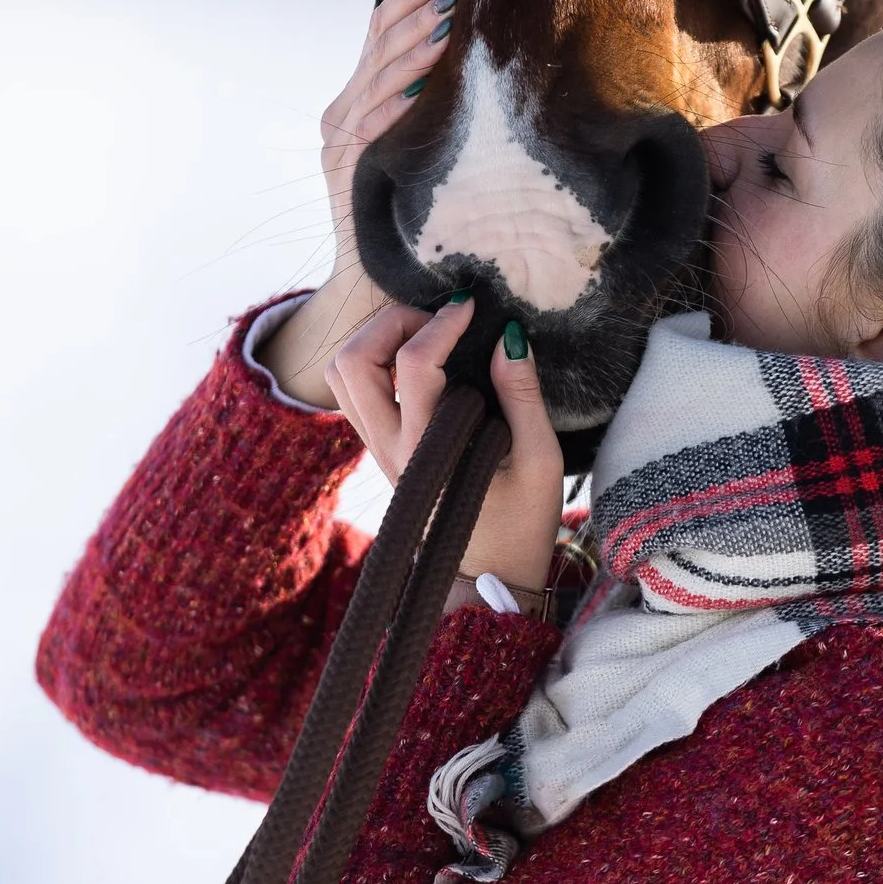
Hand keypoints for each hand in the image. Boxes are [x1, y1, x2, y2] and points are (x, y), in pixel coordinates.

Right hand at [260, 0, 455, 405]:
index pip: (379, 34)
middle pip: (377, 44)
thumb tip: (479, 59)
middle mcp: (341, 116)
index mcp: (357, 102)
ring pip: (376, 79)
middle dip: (416, 11)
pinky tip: (420, 87)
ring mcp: (340, 145)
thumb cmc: (417, 217)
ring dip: (412, 50)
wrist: (378, 286)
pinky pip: (371, 130)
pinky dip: (394, 105)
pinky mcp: (347, 174)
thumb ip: (431, 109)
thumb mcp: (422, 150)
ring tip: (447, 23)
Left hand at [325, 298, 563, 597]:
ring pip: (341, 376)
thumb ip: (524, 396)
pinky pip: (354, 392)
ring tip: (426, 334)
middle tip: (439, 319)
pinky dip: (376, 360)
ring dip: (375, 339)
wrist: (489, 576)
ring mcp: (377, 450)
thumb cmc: (522, 523)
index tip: (472, 307)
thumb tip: (508, 336)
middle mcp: (389, 450)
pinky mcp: (379, 449)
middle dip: (393, 322)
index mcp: (428, 453)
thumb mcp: (542, 460)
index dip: (442, 323)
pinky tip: (420, 359)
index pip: (414, 365)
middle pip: (352, 362)